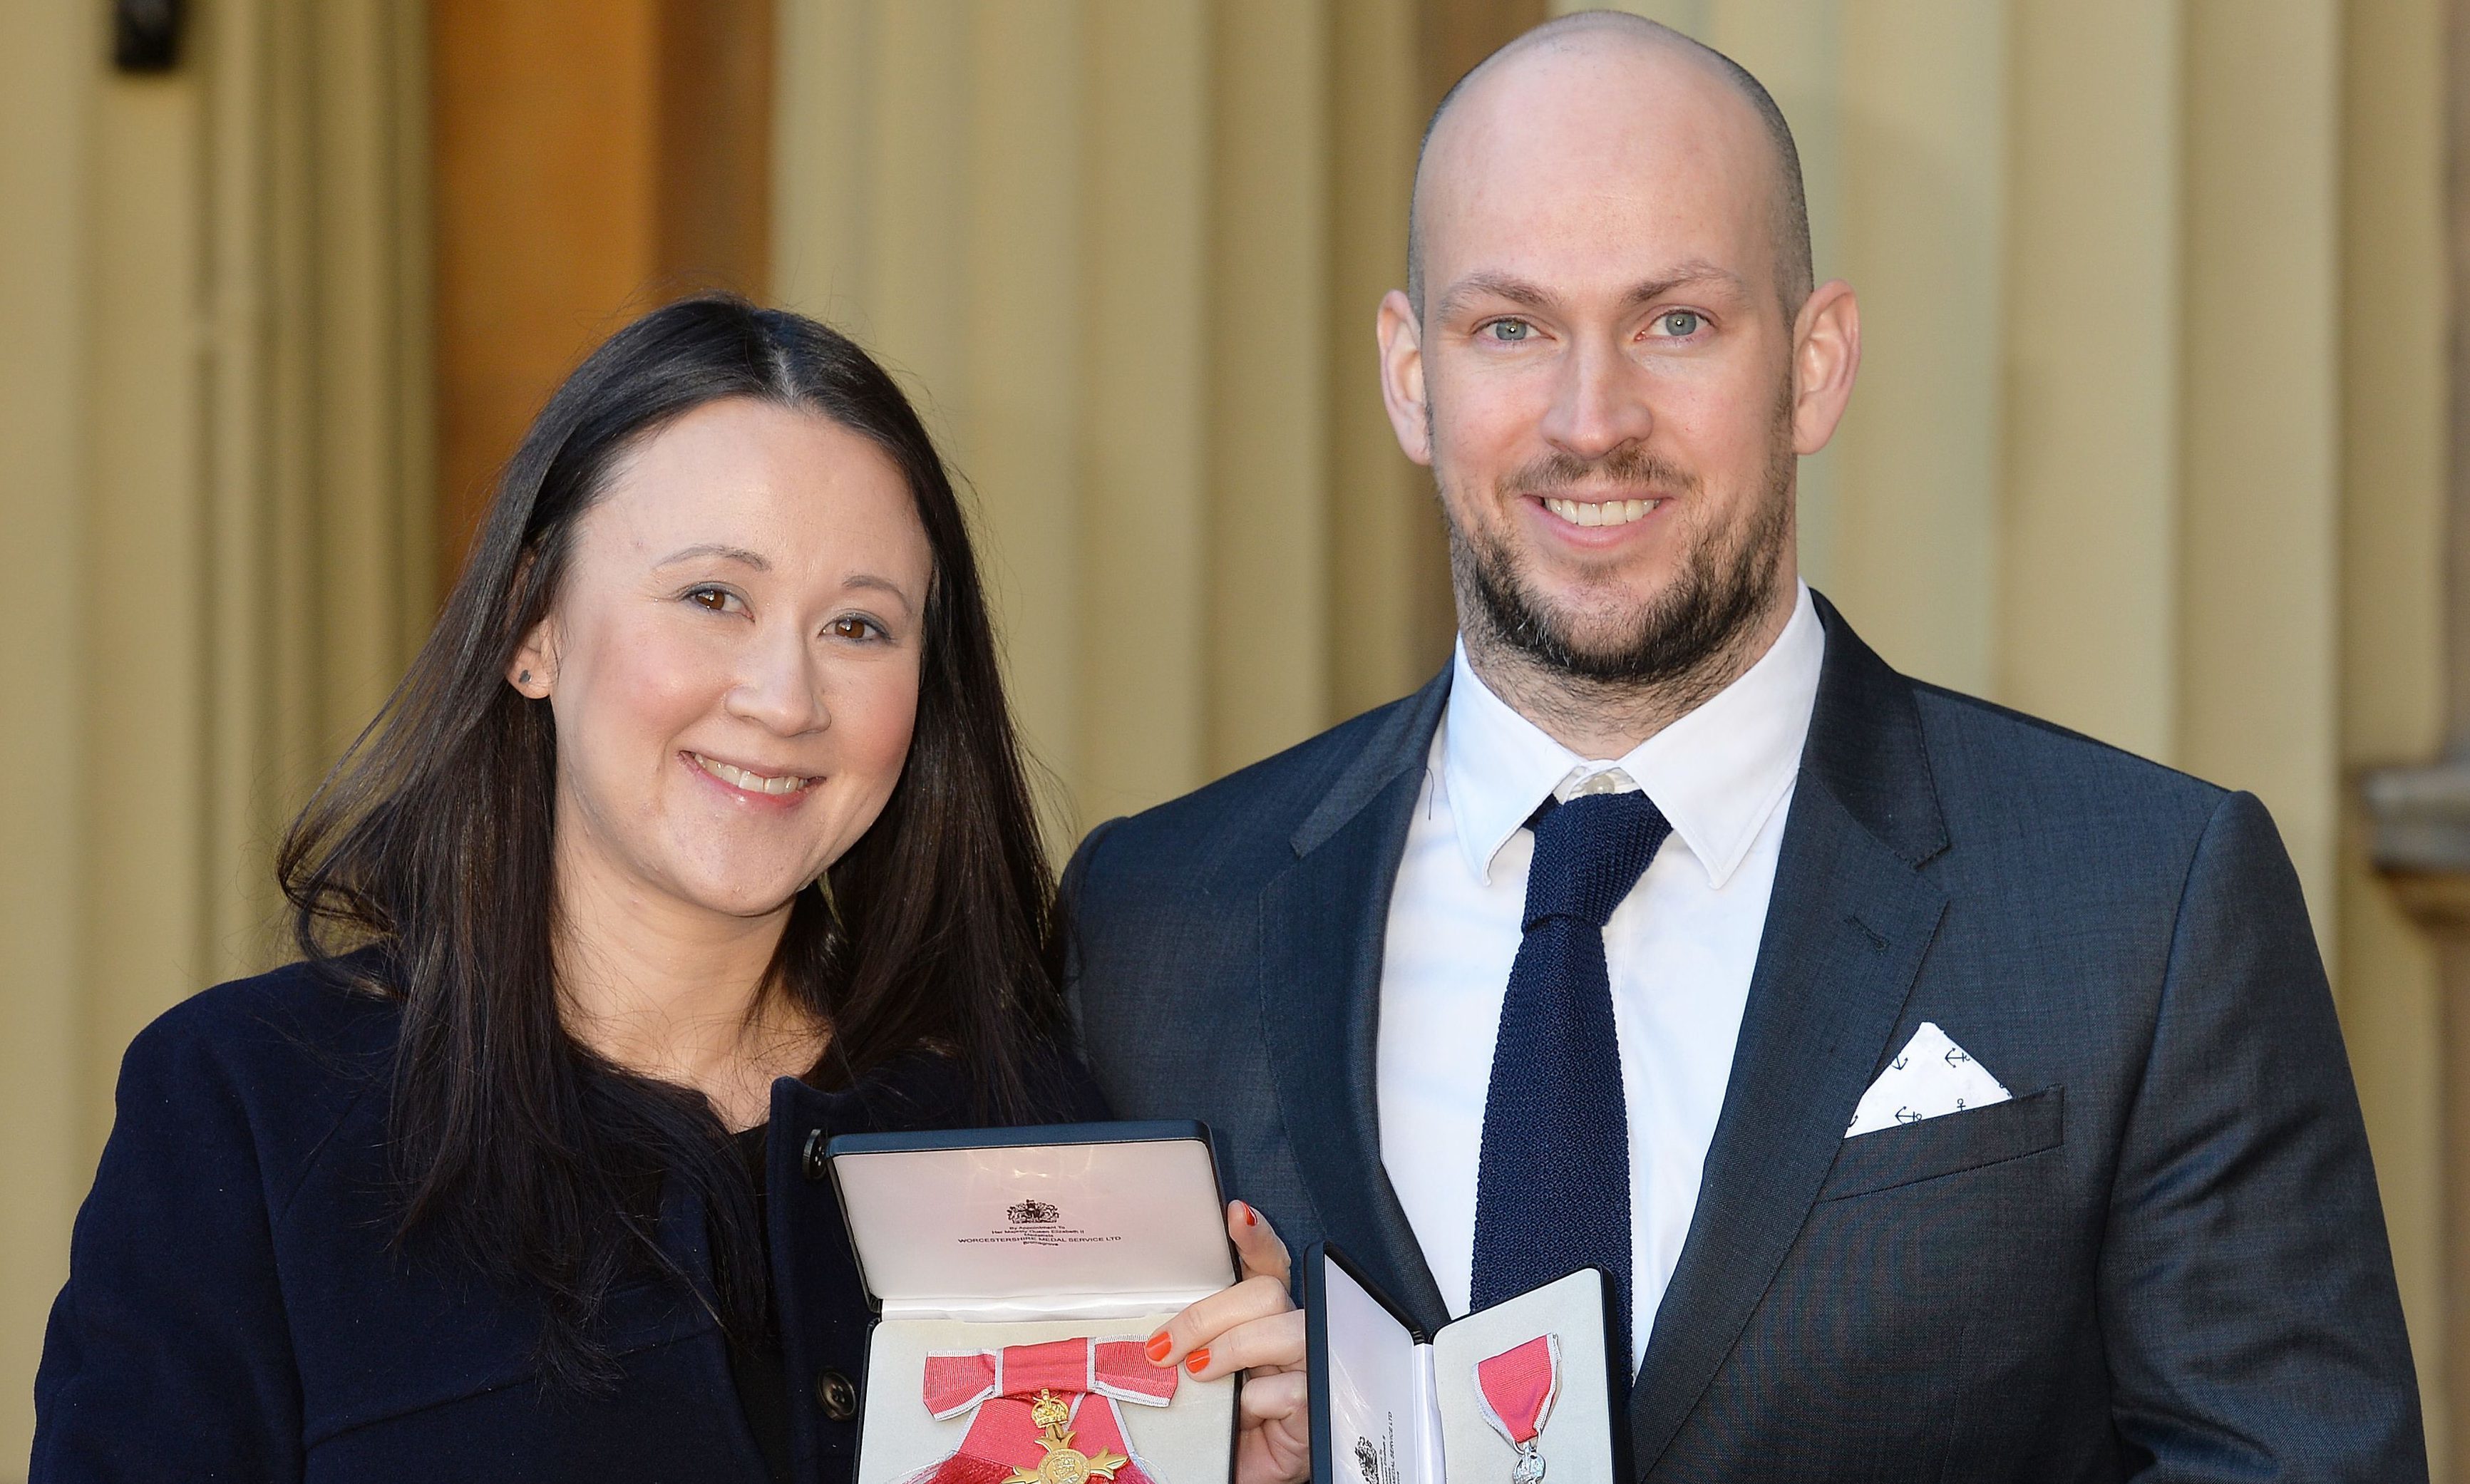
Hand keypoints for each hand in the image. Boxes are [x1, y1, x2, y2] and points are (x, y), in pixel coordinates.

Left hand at [1144, 1201, 1308, 1483]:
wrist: (1242, 1472)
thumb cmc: (1226, 1422)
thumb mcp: (1204, 1376)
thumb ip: (1193, 1346)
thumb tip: (1154, 1338)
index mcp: (1264, 1317)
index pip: (1267, 1263)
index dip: (1256, 1235)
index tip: (1235, 1212)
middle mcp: (1293, 1331)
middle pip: (1265, 1292)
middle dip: (1207, 1317)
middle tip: (1166, 1348)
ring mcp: (1311, 1365)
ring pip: (1281, 1331)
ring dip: (1229, 1351)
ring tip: (1199, 1375)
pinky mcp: (1318, 1404)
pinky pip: (1287, 1388)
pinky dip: (1254, 1402)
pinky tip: (1246, 1416)